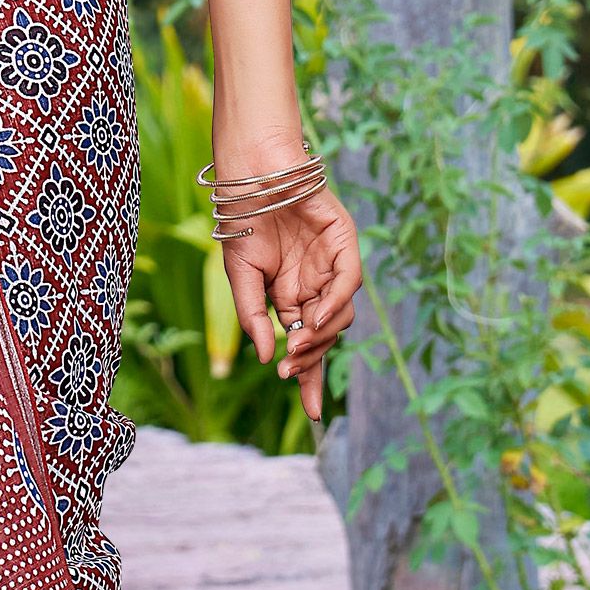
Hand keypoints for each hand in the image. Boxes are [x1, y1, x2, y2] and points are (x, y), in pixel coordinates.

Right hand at [220, 185, 359, 426]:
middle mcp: (315, 285)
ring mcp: (332, 265)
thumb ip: (255, 318)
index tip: (312, 413)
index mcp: (291, 297)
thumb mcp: (242, 279)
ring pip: (340, 315)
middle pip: (325, 336)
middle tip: (293, 374)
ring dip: (321, 335)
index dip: (309, 377)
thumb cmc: (242, 222)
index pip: (305, 344)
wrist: (251, 175)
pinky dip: (334, 303)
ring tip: (298, 345)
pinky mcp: (345, 243)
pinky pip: (347, 282)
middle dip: (312, 360)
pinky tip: (313, 318)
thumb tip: (267, 357)